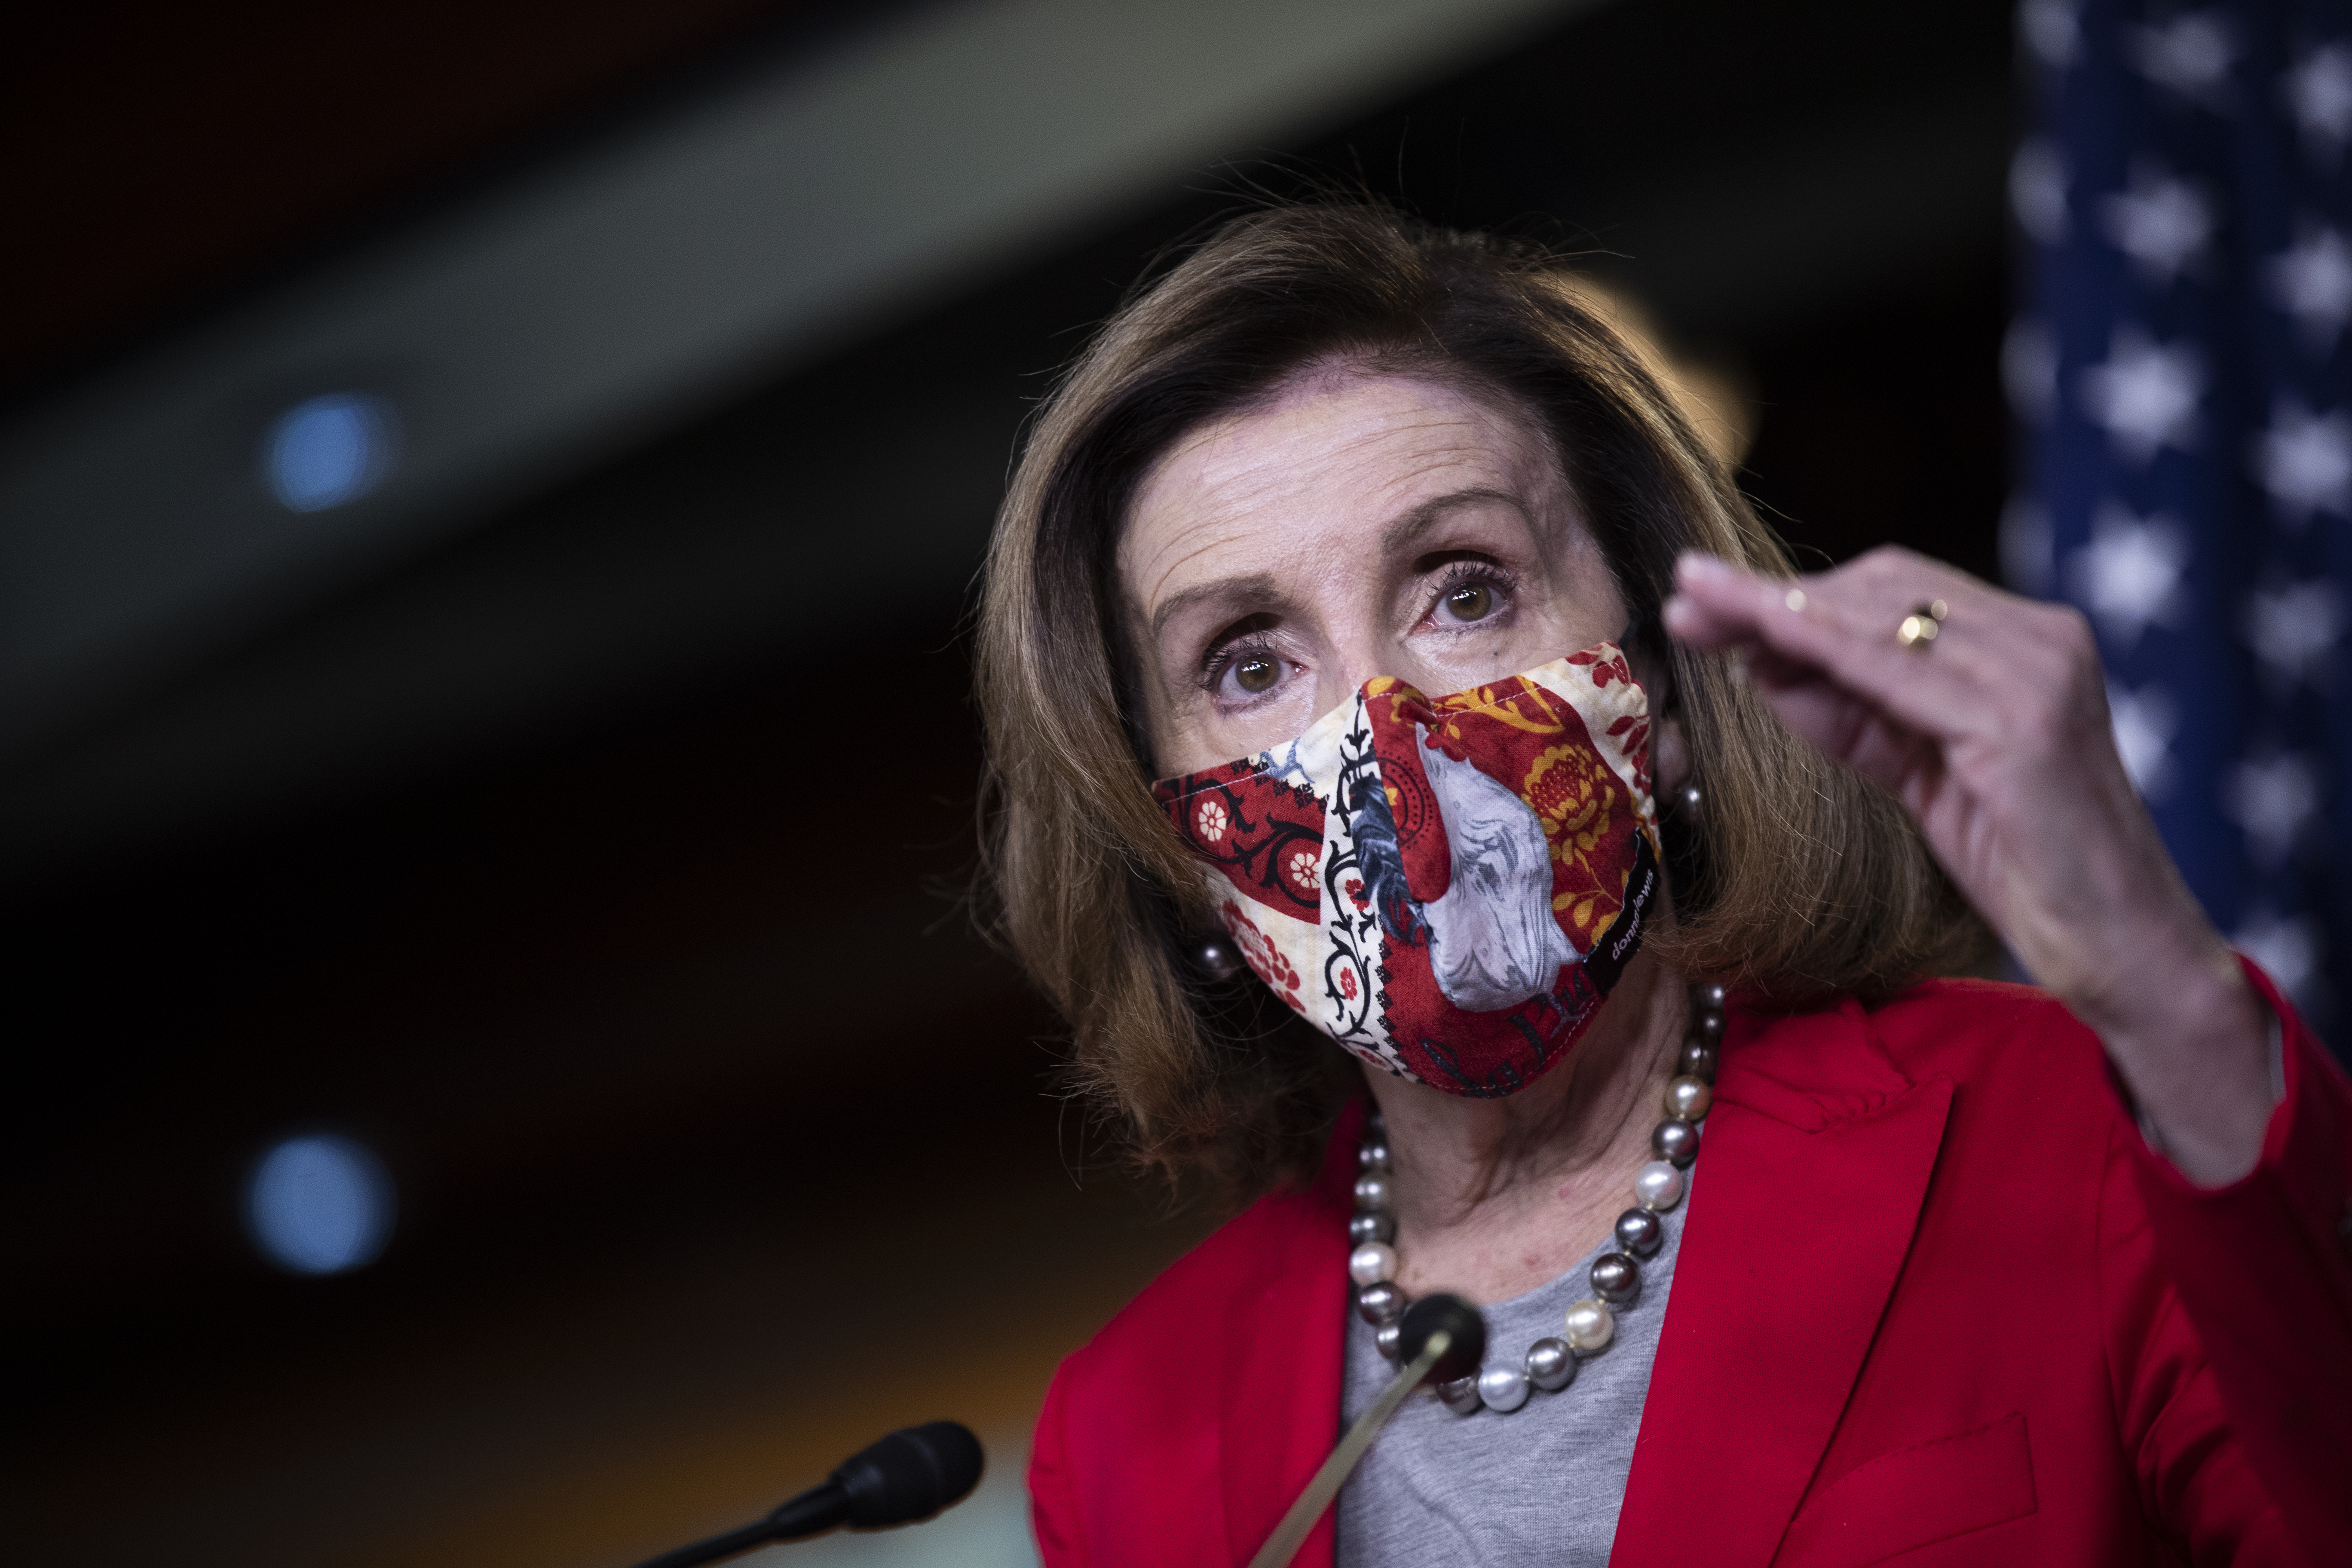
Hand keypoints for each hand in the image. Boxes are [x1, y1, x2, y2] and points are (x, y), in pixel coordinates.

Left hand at [1662, 545, 2270, 1183]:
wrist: (2118, 945)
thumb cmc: (2019, 861)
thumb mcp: (1914, 771)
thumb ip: (1851, 712)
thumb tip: (1761, 659)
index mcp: (2023, 640)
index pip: (1892, 589)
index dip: (1793, 592)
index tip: (1705, 594)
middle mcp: (2041, 637)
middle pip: (1882, 587)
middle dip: (1774, 595)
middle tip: (1686, 596)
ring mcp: (2041, 673)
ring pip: (1884, 617)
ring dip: (1780, 612)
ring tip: (1699, 609)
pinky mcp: (2025, 725)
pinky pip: (1903, 674)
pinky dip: (1827, 654)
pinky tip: (1766, 646)